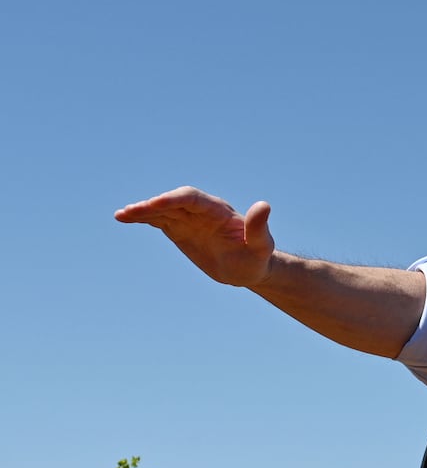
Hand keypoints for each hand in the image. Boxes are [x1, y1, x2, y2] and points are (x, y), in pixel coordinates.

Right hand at [115, 186, 276, 287]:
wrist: (248, 268)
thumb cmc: (257, 258)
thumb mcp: (261, 247)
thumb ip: (258, 228)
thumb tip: (263, 205)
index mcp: (219, 211)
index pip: (193, 199)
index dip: (173, 199)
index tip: (154, 204)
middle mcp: (202, 211)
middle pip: (173, 201)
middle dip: (153, 205)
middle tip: (130, 212)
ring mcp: (189, 219)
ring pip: (163, 209)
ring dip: (143, 210)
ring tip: (122, 215)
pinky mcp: (180, 229)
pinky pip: (159, 219)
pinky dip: (143, 217)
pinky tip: (125, 218)